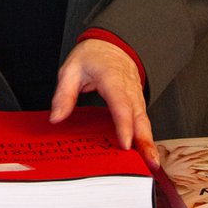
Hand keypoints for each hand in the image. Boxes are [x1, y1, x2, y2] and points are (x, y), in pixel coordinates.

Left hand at [49, 38, 158, 168]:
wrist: (111, 45)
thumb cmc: (92, 57)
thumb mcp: (71, 69)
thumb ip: (63, 94)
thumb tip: (56, 118)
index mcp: (111, 77)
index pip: (120, 103)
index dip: (124, 124)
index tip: (125, 143)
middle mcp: (128, 88)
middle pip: (139, 116)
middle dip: (144, 139)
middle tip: (149, 161)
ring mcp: (135, 95)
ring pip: (144, 120)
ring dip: (149, 141)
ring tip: (152, 163)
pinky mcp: (138, 102)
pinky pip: (143, 120)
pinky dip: (146, 136)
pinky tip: (147, 153)